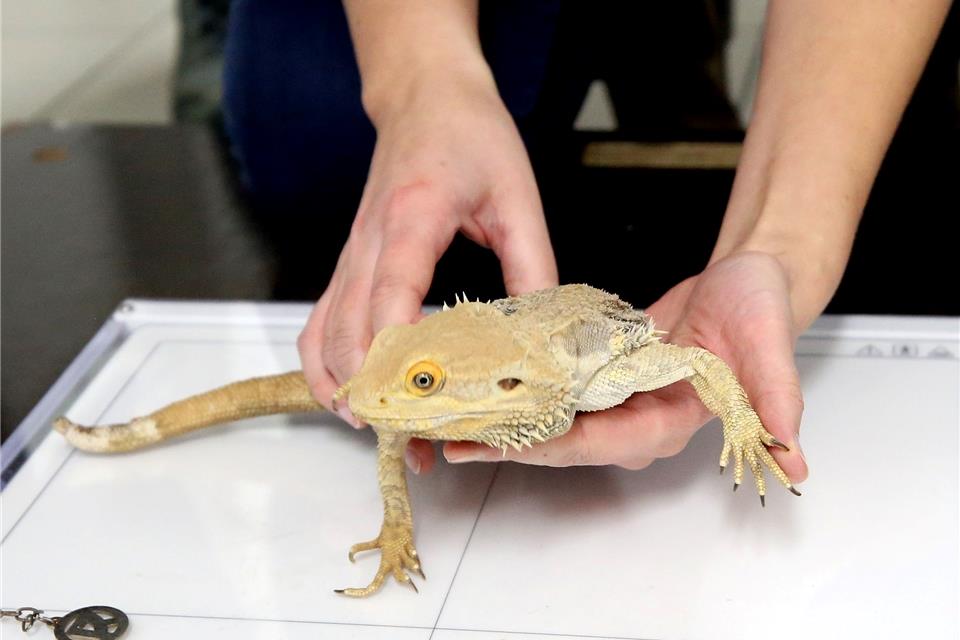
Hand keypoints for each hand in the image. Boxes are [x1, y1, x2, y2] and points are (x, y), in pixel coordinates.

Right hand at [298, 73, 557, 473]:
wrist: (424, 97)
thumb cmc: (470, 135)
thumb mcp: (518, 196)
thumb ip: (532, 266)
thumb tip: (542, 335)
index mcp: (413, 216)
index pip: (392, 292)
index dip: (398, 350)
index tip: (418, 396)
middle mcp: (369, 240)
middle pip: (351, 329)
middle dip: (376, 390)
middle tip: (411, 436)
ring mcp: (350, 254)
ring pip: (324, 333)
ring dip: (344, 386)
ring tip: (379, 428)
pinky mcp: (348, 263)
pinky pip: (319, 321)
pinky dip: (324, 364)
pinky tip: (347, 393)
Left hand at [444, 252, 808, 484]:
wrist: (751, 281)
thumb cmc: (761, 310)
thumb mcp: (771, 348)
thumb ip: (776, 403)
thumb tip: (793, 460)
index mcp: (670, 424)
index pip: (599, 444)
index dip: (546, 446)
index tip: (498, 444)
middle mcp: (639, 422)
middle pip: (562, 441)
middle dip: (509, 441)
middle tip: (452, 436)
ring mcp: (620, 403)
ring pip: (553, 420)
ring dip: (508, 420)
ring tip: (455, 415)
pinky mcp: (606, 380)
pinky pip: (559, 391)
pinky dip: (525, 389)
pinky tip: (490, 382)